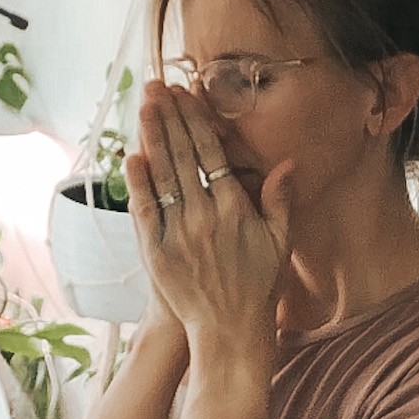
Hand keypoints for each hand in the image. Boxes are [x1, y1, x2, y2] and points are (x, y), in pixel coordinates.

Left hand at [125, 82, 292, 354]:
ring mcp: (178, 234)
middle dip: (169, 118)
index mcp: (235, 210)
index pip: (211, 154)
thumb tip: (286, 163)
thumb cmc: (258, 286)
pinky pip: (145, 210)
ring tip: (145, 108)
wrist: (228, 331)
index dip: (196, 121)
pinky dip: (138, 183)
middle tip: (157, 87)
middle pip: (183, 156)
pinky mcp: (157, 252)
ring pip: (162, 176)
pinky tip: (132, 156)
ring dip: (152, 138)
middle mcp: (204, 217)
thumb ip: (280, 201)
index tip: (185, 94)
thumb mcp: (280, 243)